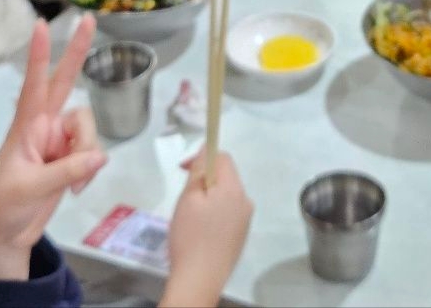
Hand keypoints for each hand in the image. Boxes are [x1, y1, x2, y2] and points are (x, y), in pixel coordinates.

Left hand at [0, 17, 106, 280]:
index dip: (40, 55)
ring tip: (72, 184)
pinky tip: (75, 189)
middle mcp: (45, 127)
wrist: (4, 235)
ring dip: (87, 154)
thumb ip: (67, 171)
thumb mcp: (31, 188)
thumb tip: (101, 157)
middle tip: (90, 19)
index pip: (35, 83)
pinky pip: (93, 154)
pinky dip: (89, 171)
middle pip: (65, 83)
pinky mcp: (70, 160)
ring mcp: (59, 143)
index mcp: (26, 126)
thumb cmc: (3, 206)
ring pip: (89, 129)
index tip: (41, 24)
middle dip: (77, 53)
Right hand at [161, 152, 253, 306]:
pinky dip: (214, 213)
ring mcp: (245, 220)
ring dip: (208, 197)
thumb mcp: (188, 199)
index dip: (202, 157)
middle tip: (184, 196)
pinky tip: (200, 230)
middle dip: (204, 180)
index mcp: (234, 189)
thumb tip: (206, 151)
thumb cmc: (191, 236)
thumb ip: (198, 171)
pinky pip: (228, 213)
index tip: (184, 170)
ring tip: (190, 216)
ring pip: (226, 196)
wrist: (200, 279)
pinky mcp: (240, 235)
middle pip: (226, 177)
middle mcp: (246, 201)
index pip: (223, 158)